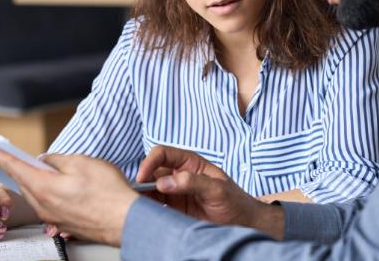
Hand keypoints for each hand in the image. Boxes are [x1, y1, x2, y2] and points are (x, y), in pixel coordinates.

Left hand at [0, 149, 138, 246]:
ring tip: (54, 174)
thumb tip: (46, 161)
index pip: (16, 169)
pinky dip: (52, 195)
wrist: (125, 219)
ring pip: (38, 196)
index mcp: (44, 188)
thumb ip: (58, 160)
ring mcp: (54, 218)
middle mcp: (45, 206)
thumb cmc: (108, 192)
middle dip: (23, 171)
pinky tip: (67, 190)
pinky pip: (50, 207)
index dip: (3, 158)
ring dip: (39, 183)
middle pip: (26, 184)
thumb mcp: (82, 162)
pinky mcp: (65, 224)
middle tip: (26, 160)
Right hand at [137, 146, 283, 238]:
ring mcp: (175, 192)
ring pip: (150, 190)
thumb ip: (192, 182)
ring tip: (138, 207)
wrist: (242, 224)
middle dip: (142, 181)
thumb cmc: (234, 201)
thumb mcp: (217, 189)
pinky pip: (154, 205)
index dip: (150, 162)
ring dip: (142, 196)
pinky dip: (146, 208)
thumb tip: (164, 182)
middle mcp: (179, 175)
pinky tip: (144, 214)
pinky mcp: (173, 209)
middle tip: (136, 196)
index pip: (163, 154)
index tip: (143, 177)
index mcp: (190, 162)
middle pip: (152, 172)